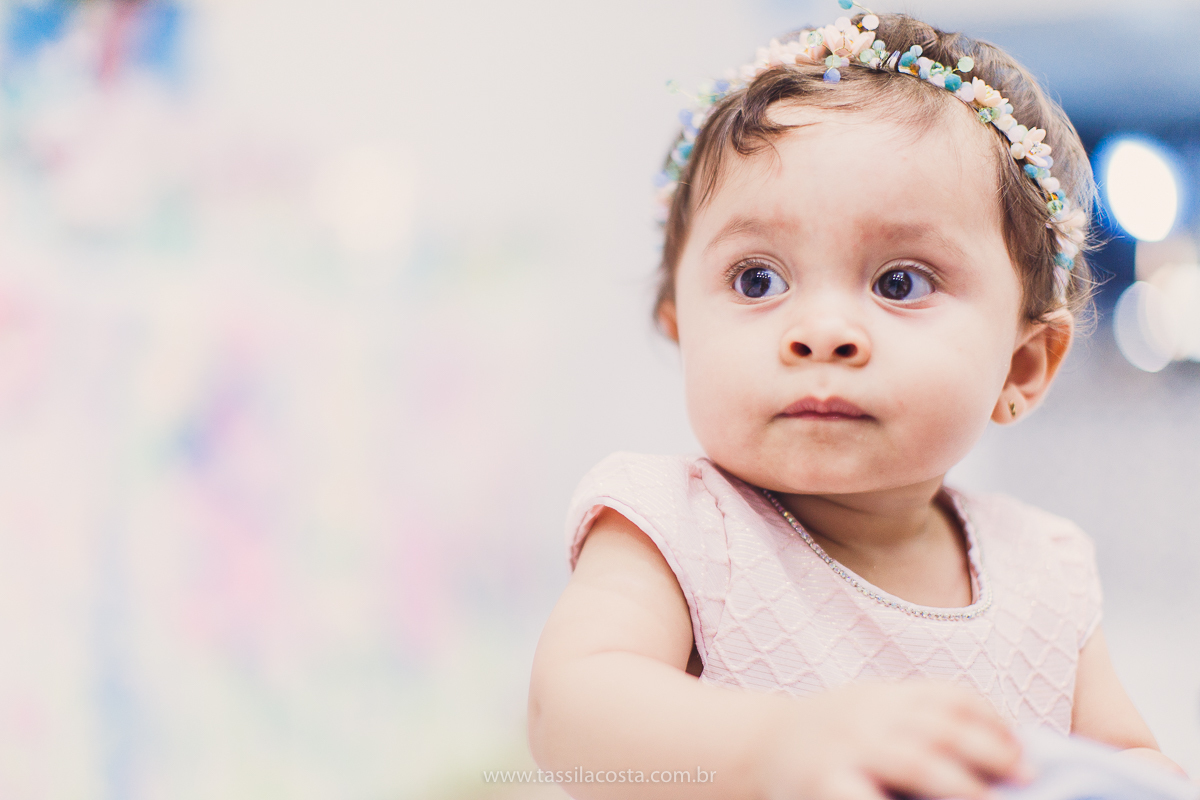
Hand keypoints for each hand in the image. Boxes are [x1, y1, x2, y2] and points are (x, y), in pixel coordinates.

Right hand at [759, 681, 1027, 799]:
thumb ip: (919, 724)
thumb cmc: (826, 739)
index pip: (950, 697)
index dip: (993, 721)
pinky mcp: (824, 784)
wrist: (751, 747)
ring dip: (958, 782)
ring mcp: (846, 749)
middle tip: (1027, 776)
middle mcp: (868, 716)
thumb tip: (999, 753)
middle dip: (989, 751)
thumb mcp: (870, 714)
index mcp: (885, 698)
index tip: (1025, 751)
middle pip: (940, 727)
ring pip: (914, 762)